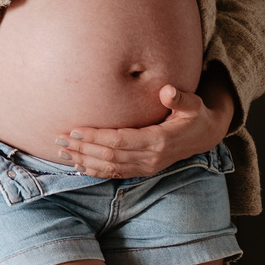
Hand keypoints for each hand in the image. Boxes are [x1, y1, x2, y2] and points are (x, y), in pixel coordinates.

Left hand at [52, 83, 233, 178]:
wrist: (205, 136)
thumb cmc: (195, 114)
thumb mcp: (193, 104)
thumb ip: (180, 98)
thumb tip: (168, 90)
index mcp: (159, 141)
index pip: (120, 141)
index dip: (97, 137)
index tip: (76, 130)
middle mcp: (151, 158)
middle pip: (110, 156)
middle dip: (83, 148)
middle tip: (59, 139)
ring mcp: (147, 167)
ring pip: (110, 168)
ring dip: (84, 160)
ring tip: (62, 152)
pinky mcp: (143, 170)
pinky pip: (116, 174)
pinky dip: (96, 171)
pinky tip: (78, 166)